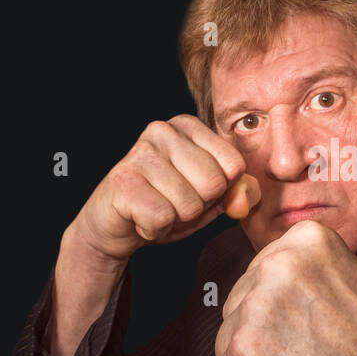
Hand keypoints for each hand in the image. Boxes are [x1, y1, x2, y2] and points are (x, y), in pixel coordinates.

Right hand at [70, 114, 260, 262]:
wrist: (114, 224)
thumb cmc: (166, 203)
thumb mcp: (211, 197)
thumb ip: (239, 192)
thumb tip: (242, 202)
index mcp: (189, 126)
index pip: (234, 165)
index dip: (219, 191)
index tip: (193, 190)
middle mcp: (163, 130)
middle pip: (213, 184)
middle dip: (198, 207)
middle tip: (171, 202)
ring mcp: (140, 153)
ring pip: (189, 205)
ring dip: (175, 220)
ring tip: (155, 208)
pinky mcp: (122, 180)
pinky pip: (162, 218)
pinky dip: (154, 229)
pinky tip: (140, 218)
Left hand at [212, 220, 356, 355]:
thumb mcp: (354, 274)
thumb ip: (309, 264)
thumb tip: (271, 268)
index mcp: (303, 243)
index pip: (259, 271)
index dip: (280, 305)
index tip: (308, 322)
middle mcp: (273, 271)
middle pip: (238, 304)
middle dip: (262, 331)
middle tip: (306, 351)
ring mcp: (252, 318)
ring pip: (227, 341)